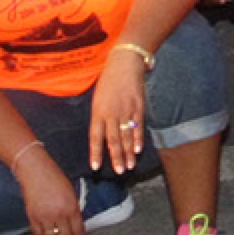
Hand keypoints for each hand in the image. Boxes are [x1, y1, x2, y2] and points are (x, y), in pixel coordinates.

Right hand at [18, 154, 87, 234]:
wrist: (34, 170)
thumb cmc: (55, 178)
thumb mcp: (70, 192)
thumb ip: (73, 210)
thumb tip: (75, 227)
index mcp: (71, 207)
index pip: (78, 230)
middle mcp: (59, 214)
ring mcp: (44, 216)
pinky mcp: (32, 216)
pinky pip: (37, 234)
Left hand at [87, 49, 150, 174]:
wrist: (124, 62)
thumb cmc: (108, 80)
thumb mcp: (97, 97)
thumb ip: (99, 116)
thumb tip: (101, 135)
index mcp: (97, 111)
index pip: (95, 136)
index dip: (95, 152)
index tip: (95, 166)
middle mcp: (111, 113)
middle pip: (113, 140)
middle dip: (116, 157)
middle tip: (119, 172)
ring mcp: (125, 110)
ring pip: (126, 136)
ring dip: (128, 153)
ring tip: (129, 166)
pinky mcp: (138, 106)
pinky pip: (138, 126)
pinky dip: (138, 138)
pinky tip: (138, 150)